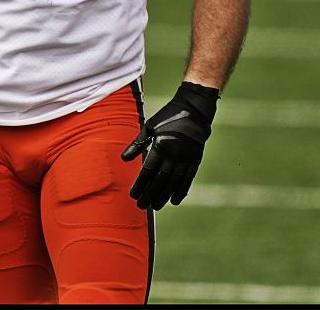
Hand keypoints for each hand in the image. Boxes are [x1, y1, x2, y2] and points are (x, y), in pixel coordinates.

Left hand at [121, 82, 218, 209]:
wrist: (194, 111)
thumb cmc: (168, 117)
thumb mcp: (149, 127)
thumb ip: (137, 144)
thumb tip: (124, 159)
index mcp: (159, 147)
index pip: (147, 172)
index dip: (140, 185)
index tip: (133, 195)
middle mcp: (172, 156)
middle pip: (159, 181)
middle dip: (149, 195)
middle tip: (141, 206)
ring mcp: (185, 160)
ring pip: (172, 183)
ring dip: (163, 196)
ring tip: (155, 207)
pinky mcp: (195, 161)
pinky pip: (187, 180)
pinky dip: (181, 191)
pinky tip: (174, 201)